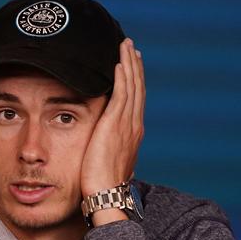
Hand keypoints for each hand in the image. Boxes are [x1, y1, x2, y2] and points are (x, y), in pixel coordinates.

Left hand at [80, 38, 144, 197]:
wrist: (105, 193)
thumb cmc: (103, 183)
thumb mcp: (109, 162)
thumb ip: (109, 150)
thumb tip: (107, 149)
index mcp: (133, 133)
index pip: (135, 100)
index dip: (135, 80)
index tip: (132, 64)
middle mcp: (134, 125)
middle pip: (137, 88)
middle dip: (134, 66)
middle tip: (130, 47)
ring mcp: (127, 124)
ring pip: (131, 86)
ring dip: (129, 64)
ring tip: (125, 46)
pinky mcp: (115, 124)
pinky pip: (122, 94)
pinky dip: (122, 77)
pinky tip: (118, 62)